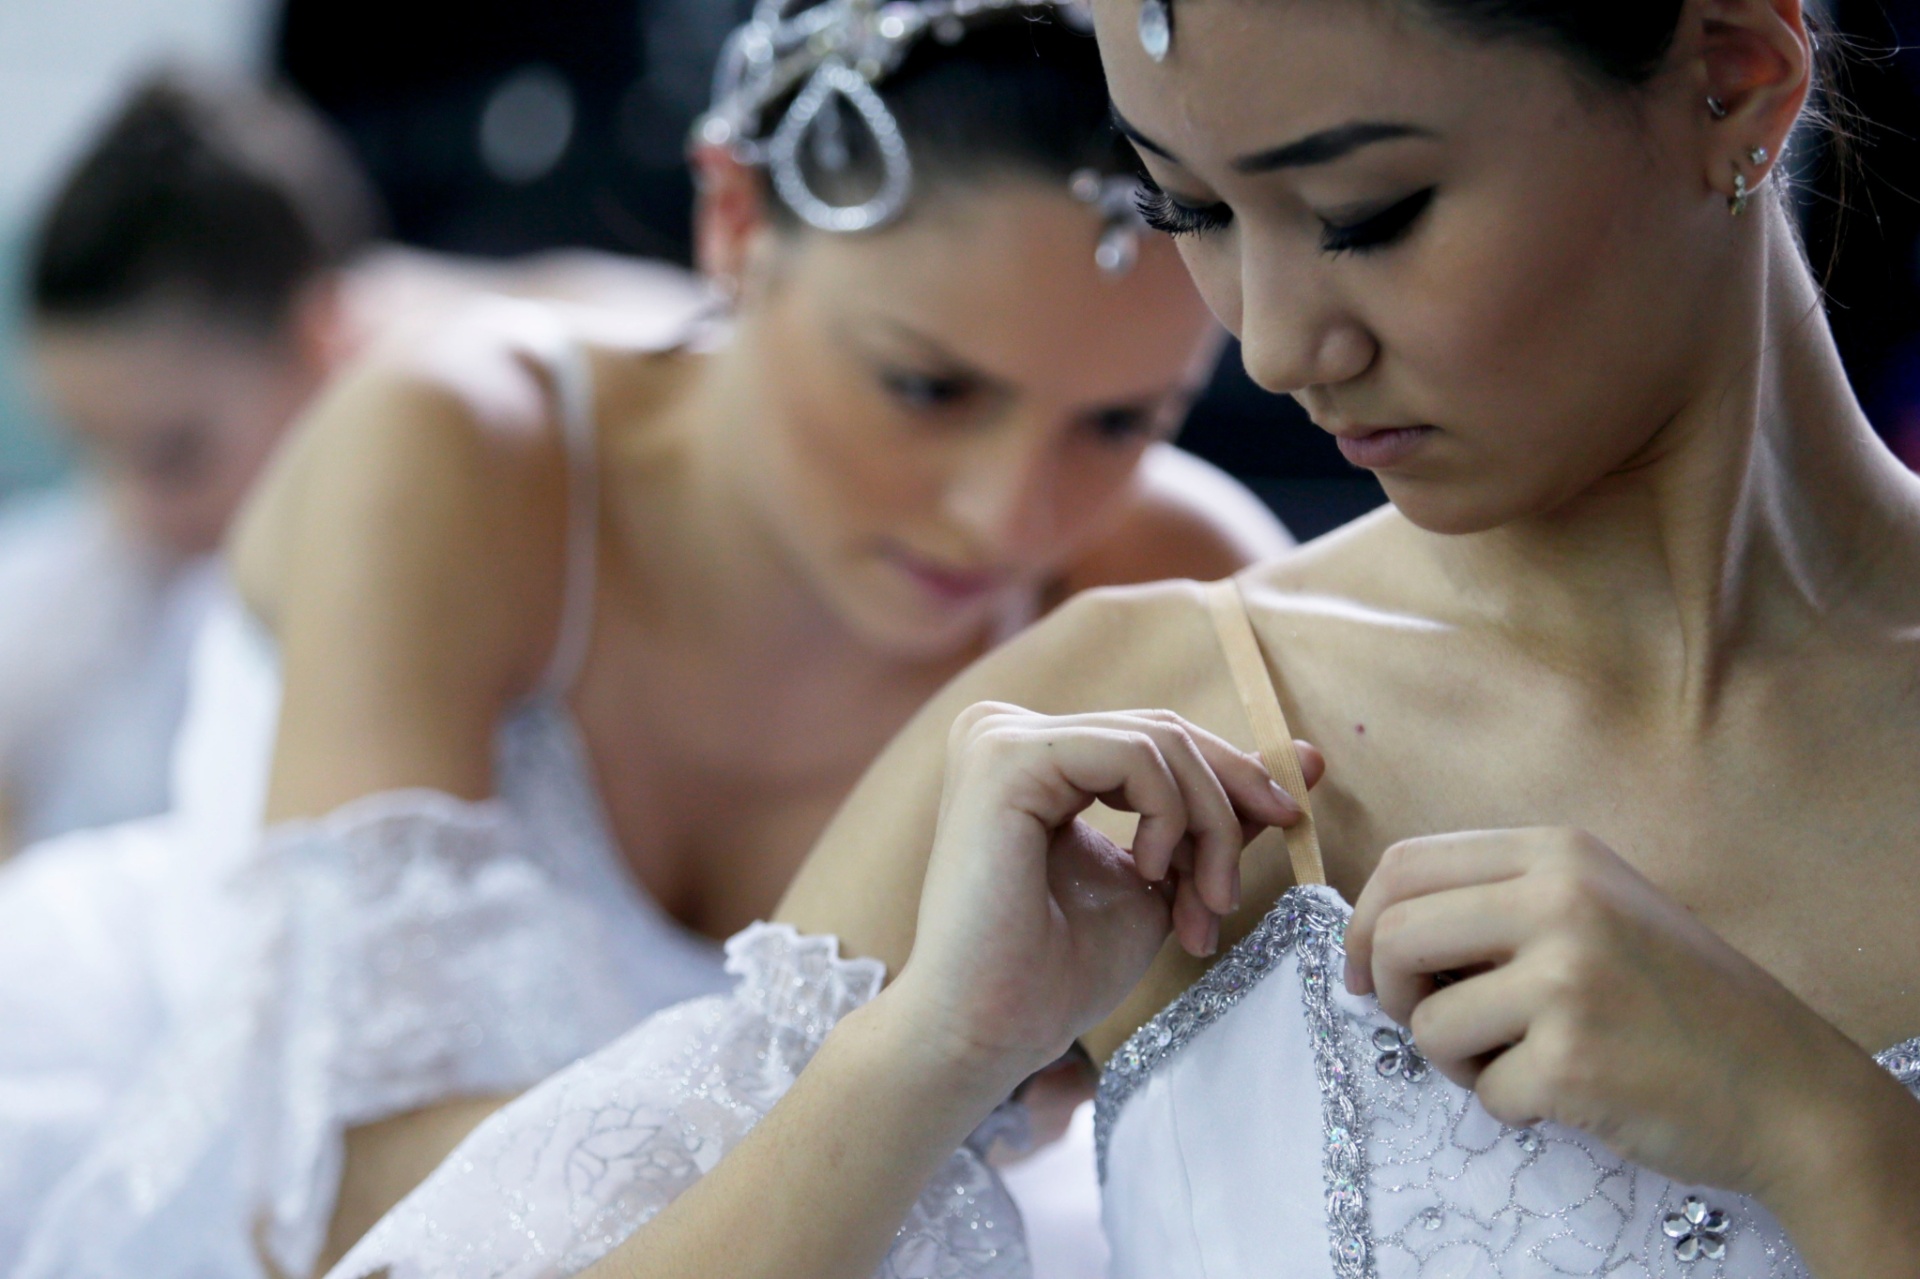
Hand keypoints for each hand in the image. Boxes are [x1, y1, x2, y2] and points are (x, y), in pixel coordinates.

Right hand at [884, 703, 1313, 1096]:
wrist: (988, 1033)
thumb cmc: (1057, 973)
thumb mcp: (1160, 878)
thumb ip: (1213, 816)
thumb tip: (1302, 757)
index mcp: (1033, 758)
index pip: (1155, 738)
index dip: (1233, 772)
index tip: (1292, 813)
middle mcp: (1004, 730)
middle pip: (1163, 732)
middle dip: (1225, 808)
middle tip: (1228, 895)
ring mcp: (1000, 737)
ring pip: (1159, 740)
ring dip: (1206, 826)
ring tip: (1199, 907)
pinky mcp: (1007, 758)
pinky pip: (1134, 754)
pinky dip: (1171, 815)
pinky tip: (1151, 875)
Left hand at [1344, 828, 1894, 1202]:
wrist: (1787, 1085)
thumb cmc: (1674, 1001)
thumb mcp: (1594, 907)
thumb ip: (1496, 902)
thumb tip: (1374, 934)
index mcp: (1557, 852)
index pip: (1405, 864)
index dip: (1363, 923)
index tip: (1366, 971)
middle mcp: (1560, 900)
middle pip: (1395, 934)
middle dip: (1390, 992)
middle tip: (1428, 1025)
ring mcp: (1567, 979)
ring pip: (1427, 1024)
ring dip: (1457, 1061)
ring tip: (1521, 1060)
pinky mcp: (1572, 1061)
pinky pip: (1484, 1092)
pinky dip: (1512, 1106)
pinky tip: (1570, 1092)